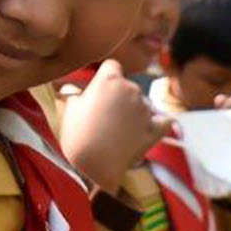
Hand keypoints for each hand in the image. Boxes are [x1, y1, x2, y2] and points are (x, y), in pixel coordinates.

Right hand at [59, 60, 170, 190]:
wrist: (95, 164)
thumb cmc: (78, 135)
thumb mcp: (69, 111)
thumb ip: (71, 94)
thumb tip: (68, 88)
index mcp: (109, 80)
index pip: (112, 66)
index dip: (107, 77)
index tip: (100, 90)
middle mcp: (131, 89)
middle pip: (127, 86)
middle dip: (119, 97)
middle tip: (106, 117)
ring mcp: (145, 108)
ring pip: (142, 104)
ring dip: (134, 113)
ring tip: (119, 132)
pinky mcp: (155, 127)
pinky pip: (163, 120)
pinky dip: (158, 124)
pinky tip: (147, 131)